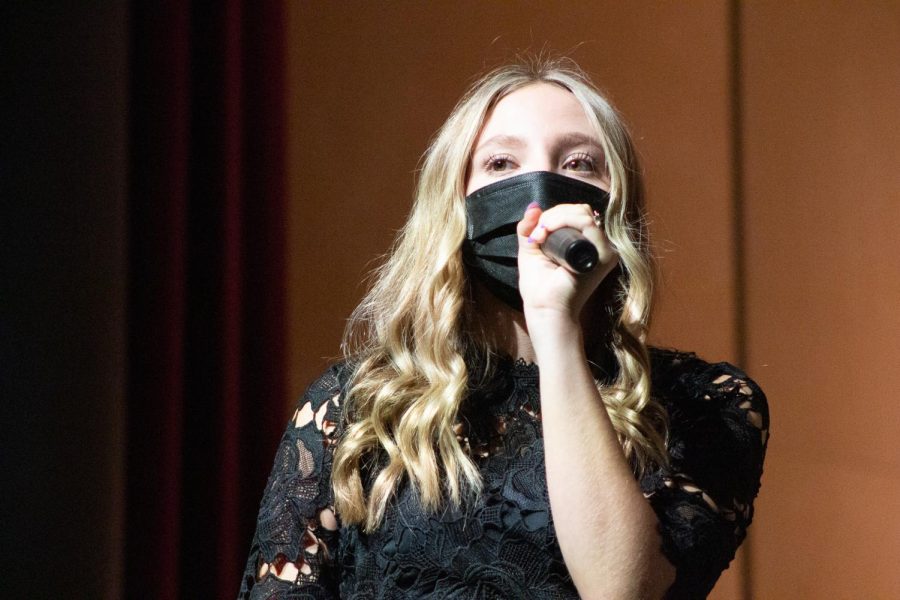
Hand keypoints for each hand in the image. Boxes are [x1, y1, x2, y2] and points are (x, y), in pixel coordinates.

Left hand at [516, 202, 618, 320]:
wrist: (545, 310)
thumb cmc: (539, 287)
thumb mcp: (530, 251)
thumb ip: (529, 229)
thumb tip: (533, 206)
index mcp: (584, 244)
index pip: (576, 214)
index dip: (554, 215)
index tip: (535, 232)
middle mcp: (597, 246)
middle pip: (580, 210)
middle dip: (553, 215)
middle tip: (537, 234)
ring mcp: (603, 251)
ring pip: (583, 214)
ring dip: (556, 217)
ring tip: (540, 236)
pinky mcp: (603, 256)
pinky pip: (589, 224)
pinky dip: (566, 221)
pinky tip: (549, 231)